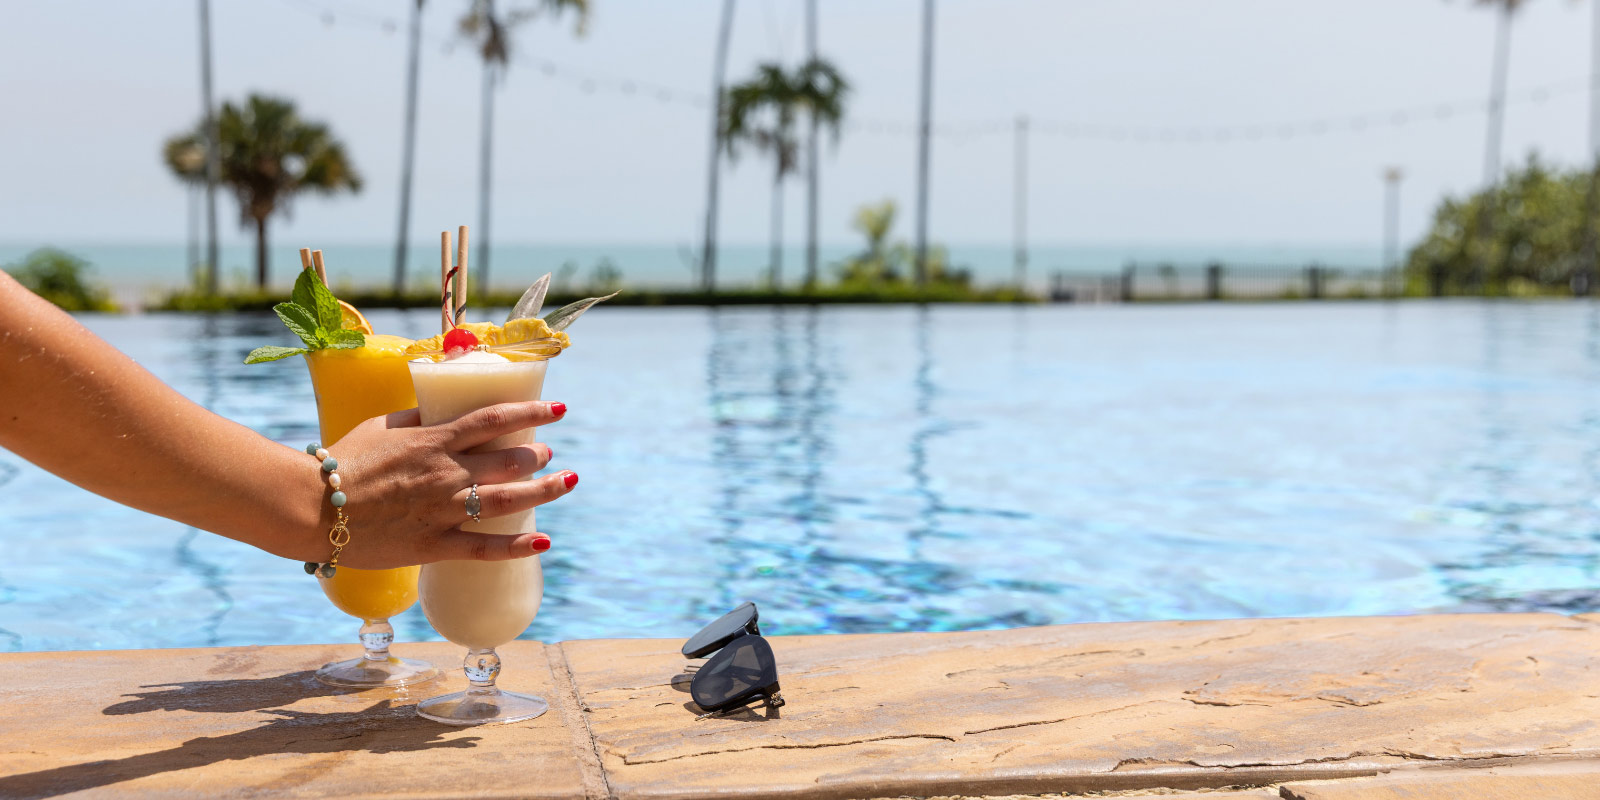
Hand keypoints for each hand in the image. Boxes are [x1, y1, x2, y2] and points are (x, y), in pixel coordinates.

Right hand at [316, 400, 576, 568]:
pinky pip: (485, 548)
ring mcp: (444, 510)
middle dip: (538, 455)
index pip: (497, 420)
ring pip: (509, 499)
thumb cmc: (341, 462)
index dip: (534, 413)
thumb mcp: (381, 426)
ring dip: (544, 490)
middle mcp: (448, 472)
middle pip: (511, 460)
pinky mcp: (435, 544)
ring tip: (565, 481)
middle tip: (547, 454)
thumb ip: (416, 420)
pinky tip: (543, 542)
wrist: (312, 507)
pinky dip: (518, 546)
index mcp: (435, 440)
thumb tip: (440, 411)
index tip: (559, 410)